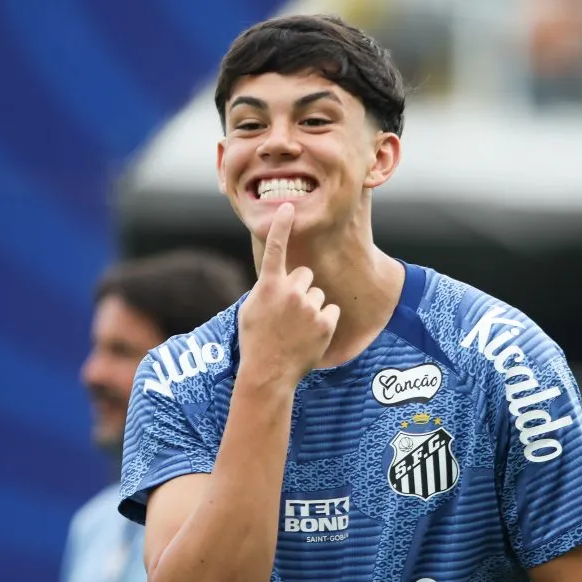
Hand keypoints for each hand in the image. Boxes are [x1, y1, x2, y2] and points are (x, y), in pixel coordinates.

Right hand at [238, 203, 339, 388]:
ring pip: (317, 295)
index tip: (289, 207)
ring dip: (311, 307)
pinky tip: (309, 336)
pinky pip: (330, 311)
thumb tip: (277, 279)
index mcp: (269, 286)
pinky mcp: (326, 323)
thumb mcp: (251, 309)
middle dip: (300, 289)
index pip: (275, 249)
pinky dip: (323, 322)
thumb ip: (266, 289)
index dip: (281, 226)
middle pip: (305, 275)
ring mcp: (310, 307)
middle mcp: (291, 292)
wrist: (268, 373)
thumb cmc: (255, 341)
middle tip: (288, 313)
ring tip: (296, 329)